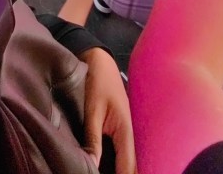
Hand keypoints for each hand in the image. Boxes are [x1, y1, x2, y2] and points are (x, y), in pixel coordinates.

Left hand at [80, 48, 135, 173]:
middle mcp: (130, 134)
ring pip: (128, 160)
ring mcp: (127, 131)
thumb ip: (93, 139)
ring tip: (103, 170)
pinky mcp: (121, 129)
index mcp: (126, 131)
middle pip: (132, 166)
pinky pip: (122, 152)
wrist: (100, 59)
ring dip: (121, 169)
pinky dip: (118, 162)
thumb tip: (91, 165)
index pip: (128, 167)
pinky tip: (108, 166)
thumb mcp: (92, 110)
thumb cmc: (97, 81)